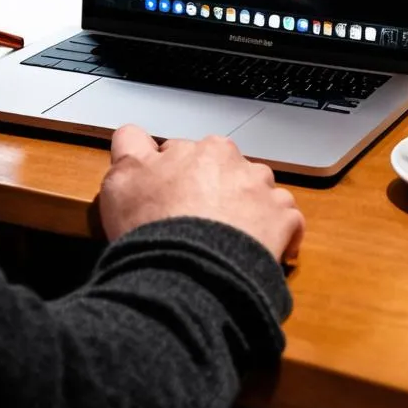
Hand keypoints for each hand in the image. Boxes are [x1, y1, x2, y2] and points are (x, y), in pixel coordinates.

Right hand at [100, 125, 304, 264]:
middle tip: (194, 222)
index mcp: (204, 148)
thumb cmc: (154, 225)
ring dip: (247, 208)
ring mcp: (263, 191)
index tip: (166, 194)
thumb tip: (133, 135)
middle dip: (213, 189)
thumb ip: (128, 148)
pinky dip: (278, 234)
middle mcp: (238, 163)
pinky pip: (286, 222)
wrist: (191, 271)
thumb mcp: (121, 180)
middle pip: (225, 171)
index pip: (186, 151)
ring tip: (228, 238)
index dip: (172, 173)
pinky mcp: (283, 221)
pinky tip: (260, 251)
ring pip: (257, 192)